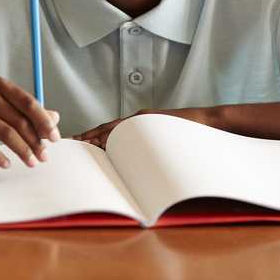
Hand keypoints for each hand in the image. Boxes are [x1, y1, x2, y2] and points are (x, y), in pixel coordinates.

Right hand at [0, 77, 60, 167]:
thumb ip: (26, 111)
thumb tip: (56, 117)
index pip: (28, 102)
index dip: (44, 121)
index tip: (55, 139)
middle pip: (19, 120)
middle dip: (36, 141)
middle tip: (44, 157)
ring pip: (5, 133)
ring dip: (22, 151)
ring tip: (32, 163)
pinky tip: (7, 165)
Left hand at [75, 107, 207, 148]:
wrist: (207, 121)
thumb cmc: (185, 133)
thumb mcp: (160, 137)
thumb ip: (142, 144)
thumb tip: (129, 159)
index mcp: (136, 122)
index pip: (109, 129)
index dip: (92, 134)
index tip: (77, 141)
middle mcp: (136, 119)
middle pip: (107, 128)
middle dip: (89, 136)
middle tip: (71, 142)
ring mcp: (143, 120)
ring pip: (114, 129)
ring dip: (97, 136)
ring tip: (81, 144)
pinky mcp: (151, 121)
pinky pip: (129, 131)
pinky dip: (115, 137)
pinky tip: (103, 144)